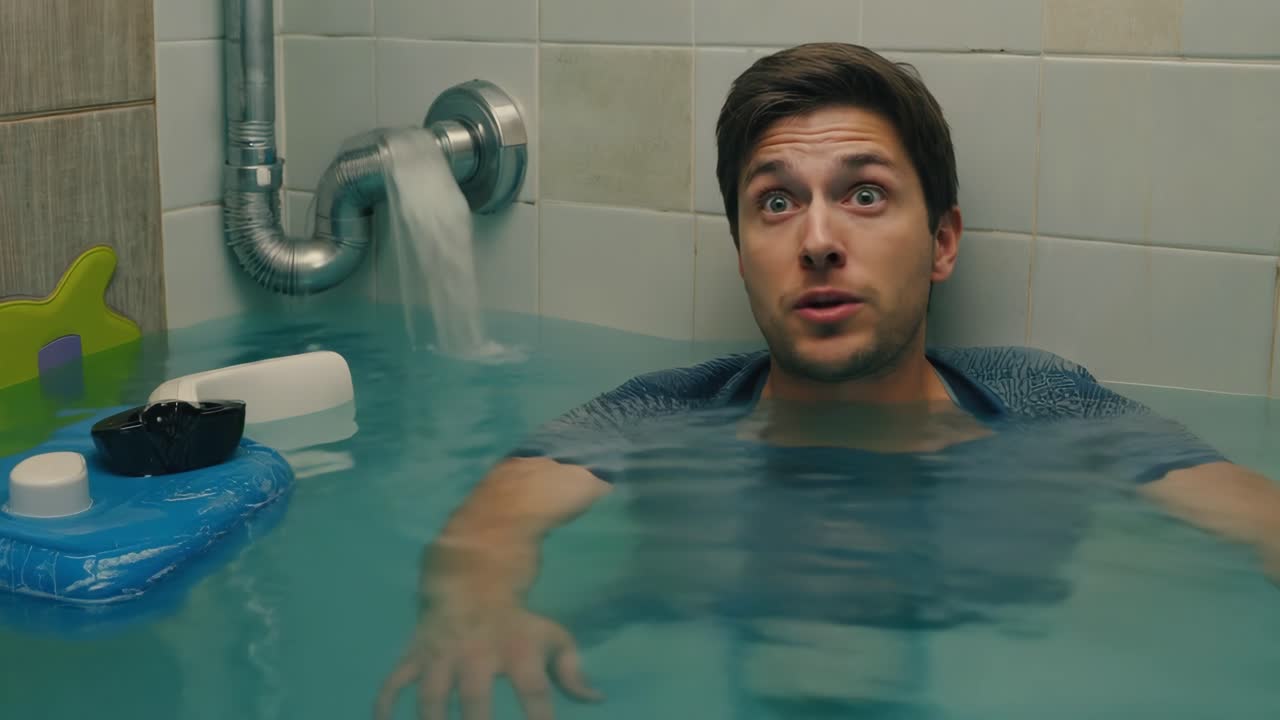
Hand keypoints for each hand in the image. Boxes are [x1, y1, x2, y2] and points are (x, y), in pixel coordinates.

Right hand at [375, 599, 603, 719]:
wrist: (471, 575)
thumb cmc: (517, 620)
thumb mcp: (551, 636)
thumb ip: (571, 671)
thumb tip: (595, 699)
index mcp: (517, 650)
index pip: (534, 693)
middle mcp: (477, 654)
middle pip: (476, 702)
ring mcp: (441, 656)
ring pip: (431, 699)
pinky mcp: (414, 655)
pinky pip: (393, 682)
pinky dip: (385, 705)